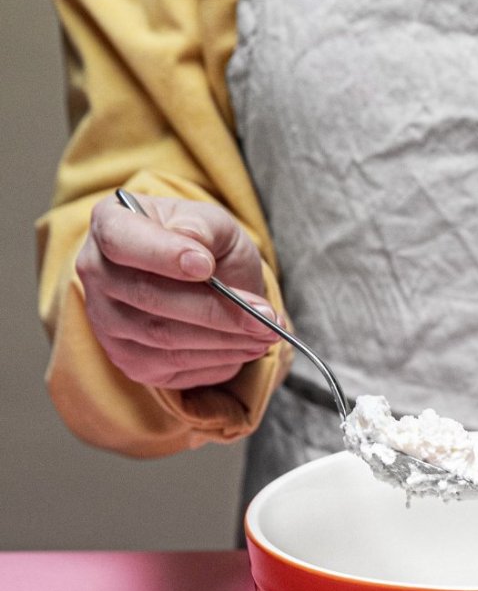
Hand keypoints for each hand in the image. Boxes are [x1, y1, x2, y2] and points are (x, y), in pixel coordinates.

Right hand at [75, 193, 281, 388]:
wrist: (207, 282)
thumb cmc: (206, 246)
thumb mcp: (213, 224)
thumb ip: (204, 227)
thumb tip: (194, 245)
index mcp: (110, 225)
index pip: (121, 241)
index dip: (162, 255)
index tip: (205, 266)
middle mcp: (97, 275)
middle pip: (150, 298)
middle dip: (216, 310)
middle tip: (265, 315)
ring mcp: (109, 324)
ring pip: (166, 339)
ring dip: (226, 339)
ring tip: (266, 331)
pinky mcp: (132, 362)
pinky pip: (177, 366)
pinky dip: (220, 359)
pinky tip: (247, 346)